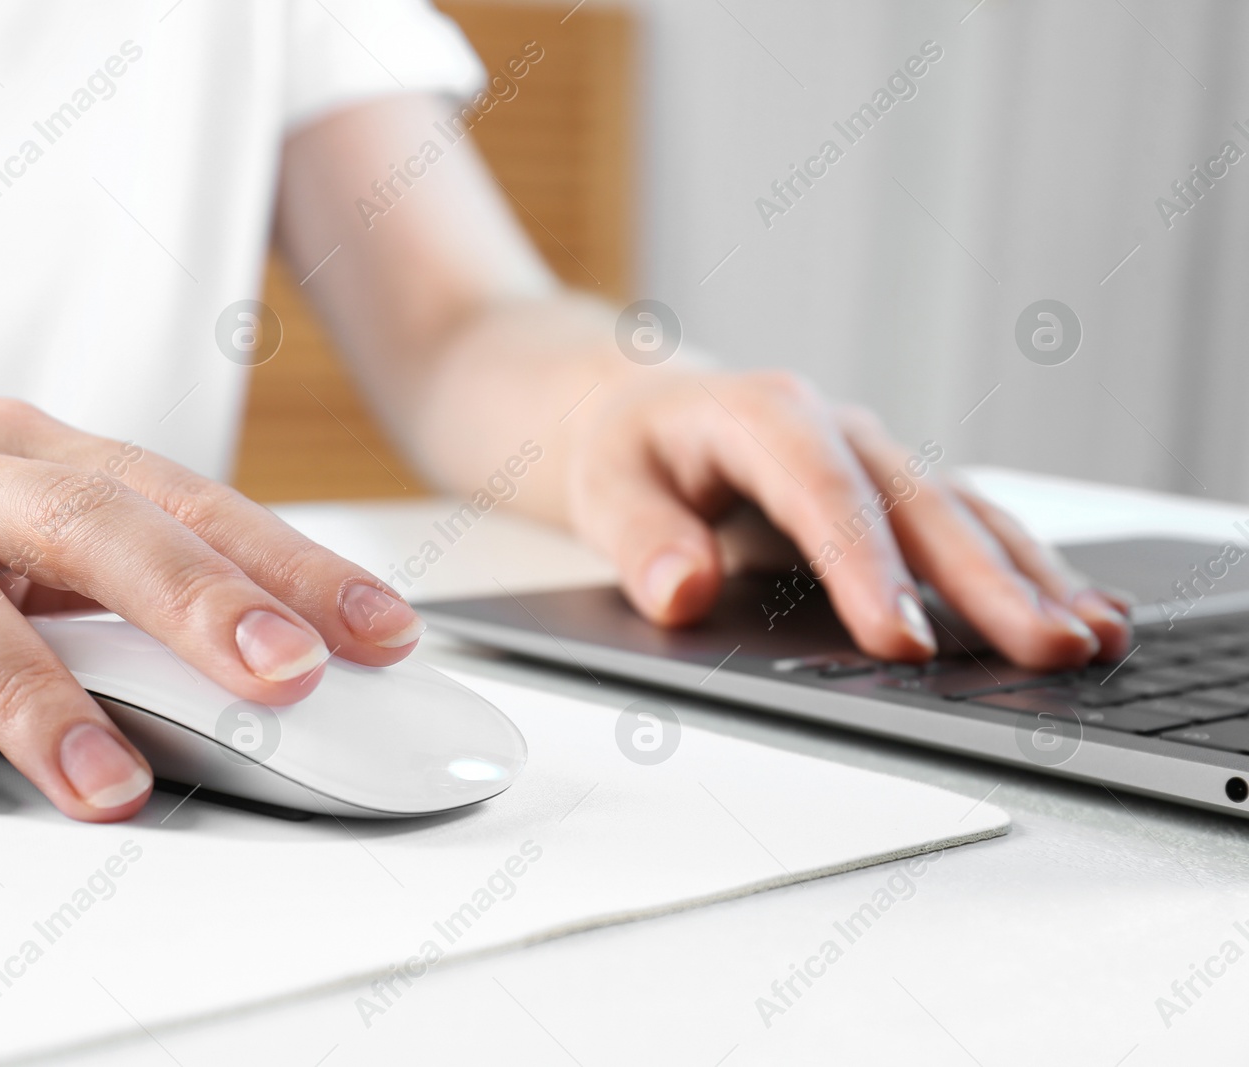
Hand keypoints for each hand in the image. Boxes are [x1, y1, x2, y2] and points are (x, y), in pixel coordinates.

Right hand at [0, 355, 424, 819]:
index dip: (286, 562)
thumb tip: (261, 631)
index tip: (379, 629)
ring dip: (39, 696)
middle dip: (195, 602)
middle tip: (283, 678)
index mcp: (28, 448)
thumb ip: (110, 559)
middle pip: (84, 525)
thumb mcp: (0, 494)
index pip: (180, 498)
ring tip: (112, 783)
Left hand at [565, 369, 1128, 669]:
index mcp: (764, 416)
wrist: (651, 414)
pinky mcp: (901, 495)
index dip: (866, 567)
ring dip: (1032, 578)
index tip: (901, 638)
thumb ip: (638, 540)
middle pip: (921, 507)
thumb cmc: (633, 452)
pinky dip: (1030, 570)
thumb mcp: (605, 486)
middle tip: (1045, 649)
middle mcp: (841, 430)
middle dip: (988, 581)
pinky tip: (1088, 611)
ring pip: (967, 517)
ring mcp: (880, 461)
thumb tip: (681, 591)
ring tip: (1093, 639)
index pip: (824, 494)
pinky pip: (974, 529)